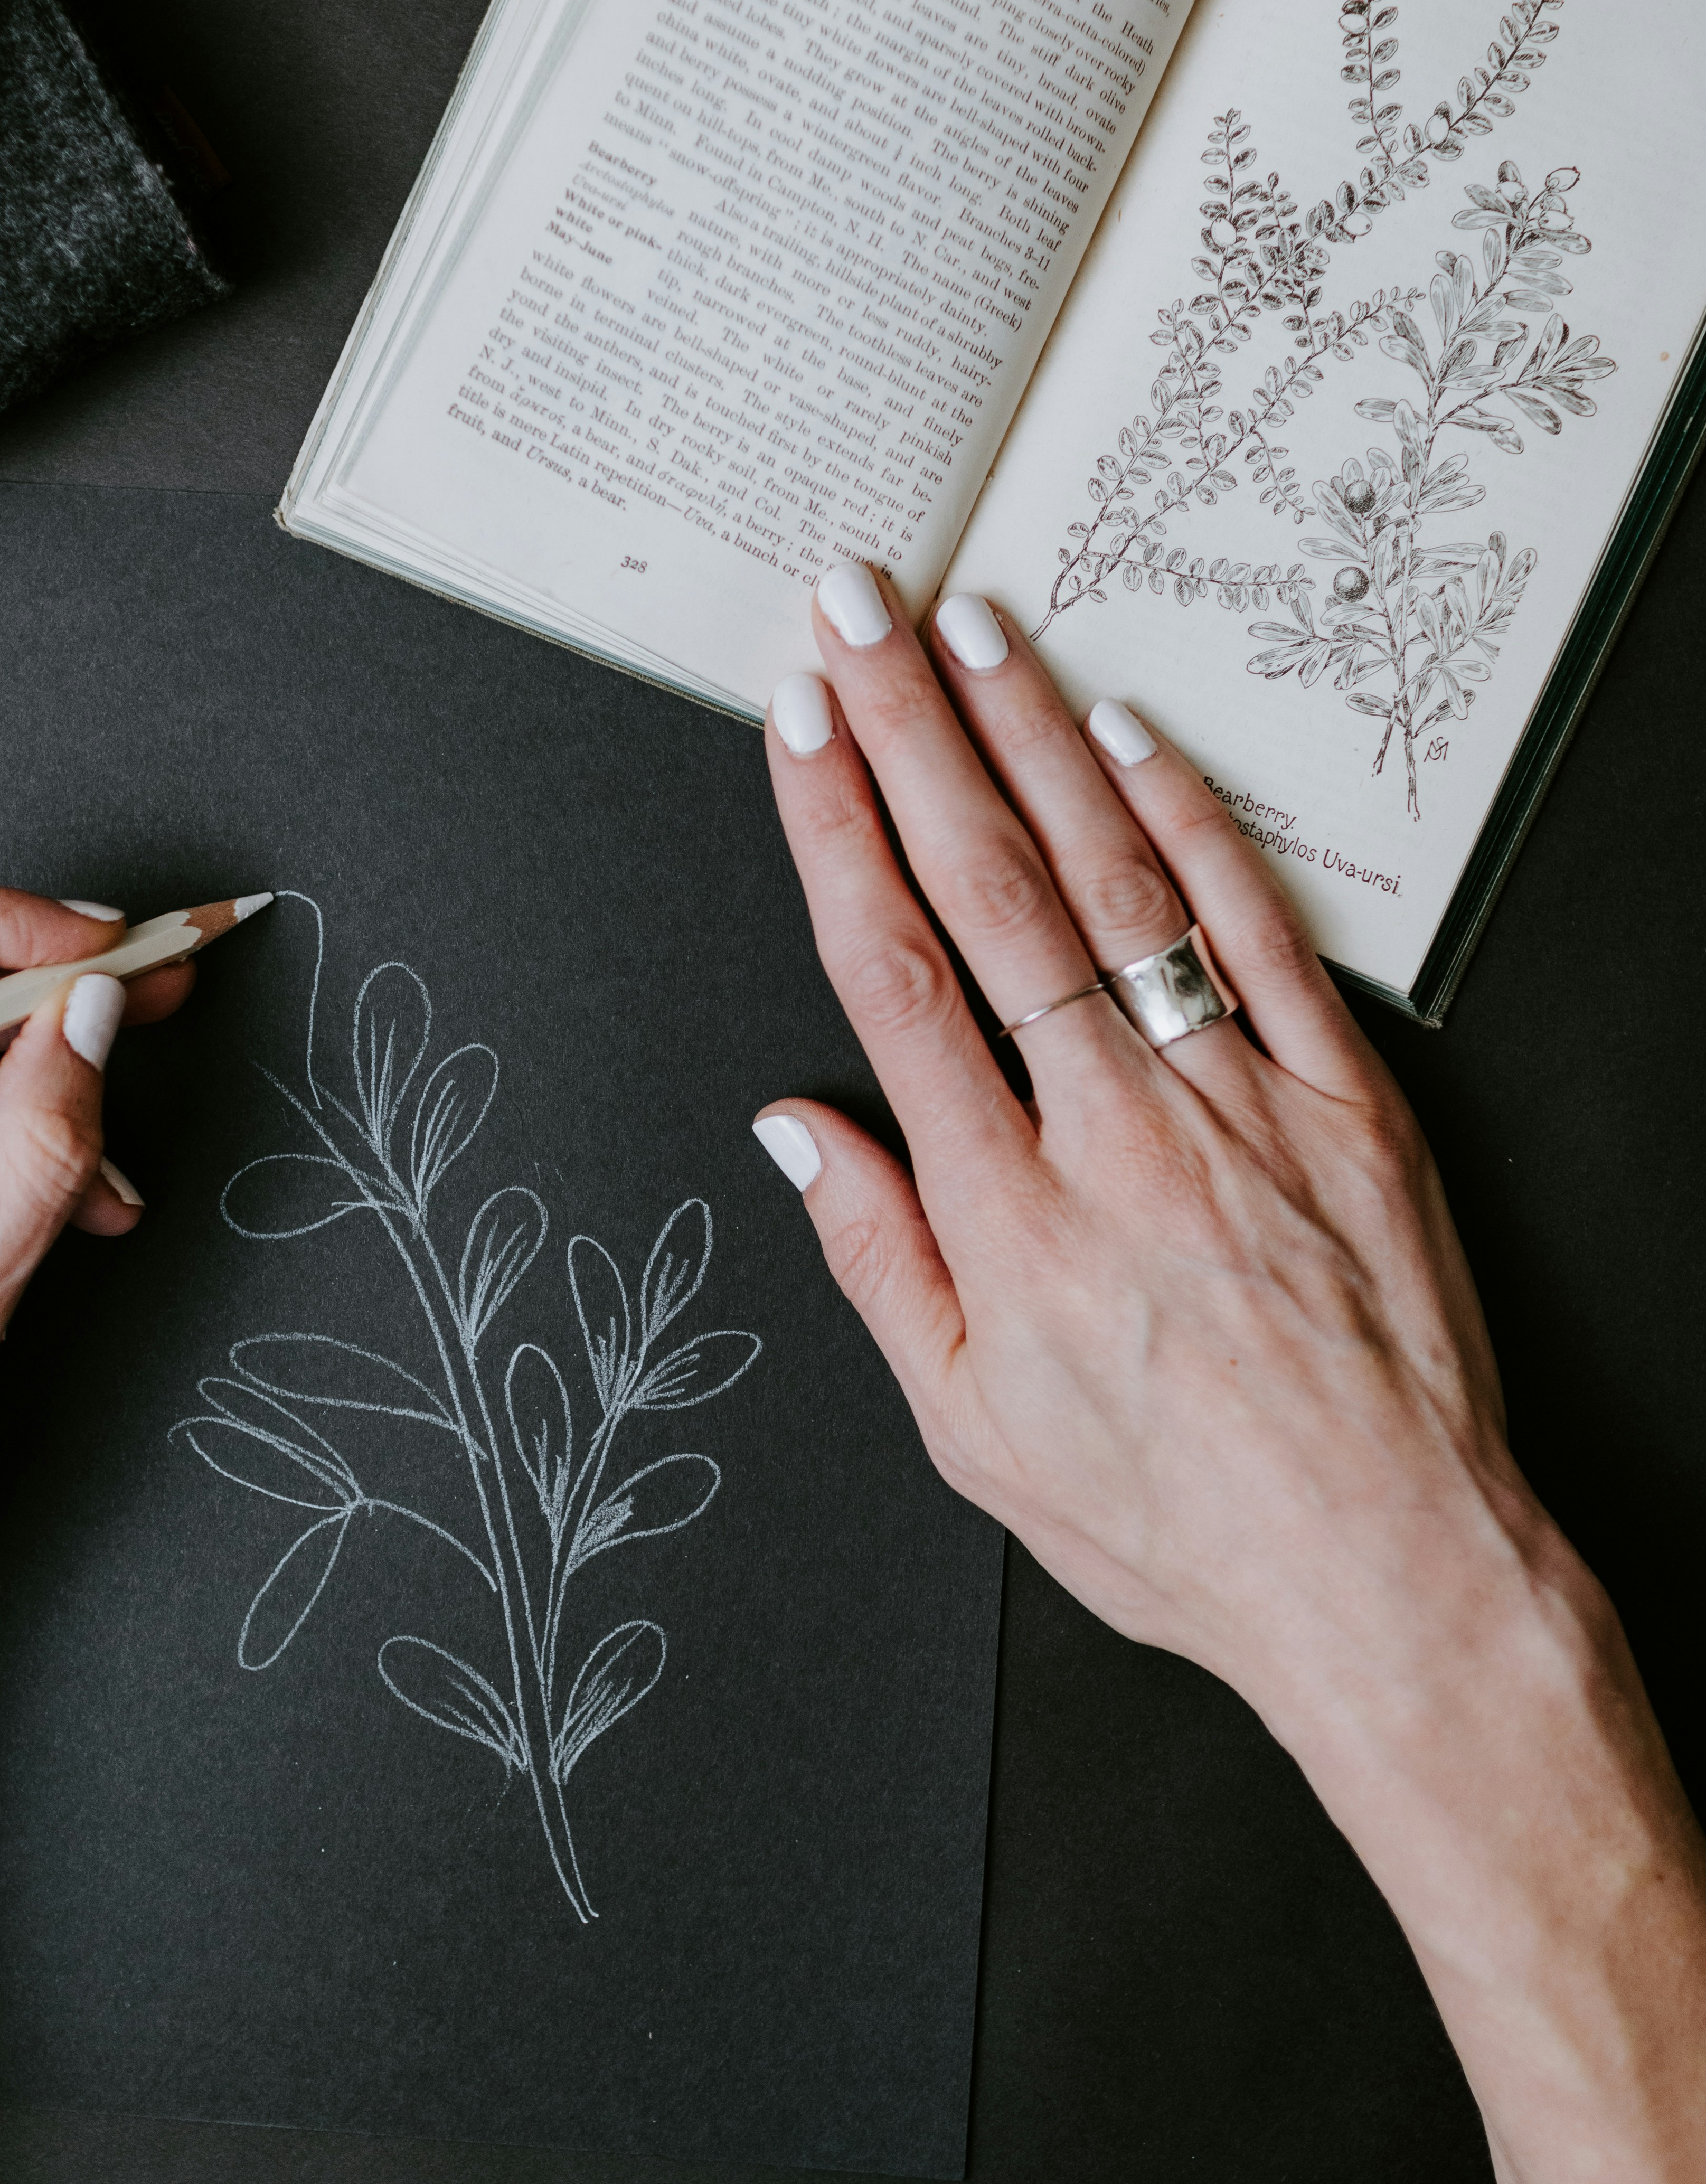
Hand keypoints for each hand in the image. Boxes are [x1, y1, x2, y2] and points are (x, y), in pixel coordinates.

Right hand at [756, 567, 1555, 1766]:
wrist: (1387, 1570)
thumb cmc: (1182, 1521)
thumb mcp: (976, 1435)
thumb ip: (880, 1264)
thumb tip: (796, 1126)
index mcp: (1007, 1220)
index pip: (895, 976)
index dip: (835, 832)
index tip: (797, 729)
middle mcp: (1111, 1139)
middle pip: (987, 895)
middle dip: (905, 735)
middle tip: (853, 613)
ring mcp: (1235, 1108)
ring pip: (1113, 886)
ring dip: (1030, 743)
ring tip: (968, 631)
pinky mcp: (1347, 1106)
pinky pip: (1260, 938)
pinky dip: (1196, 826)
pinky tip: (1133, 735)